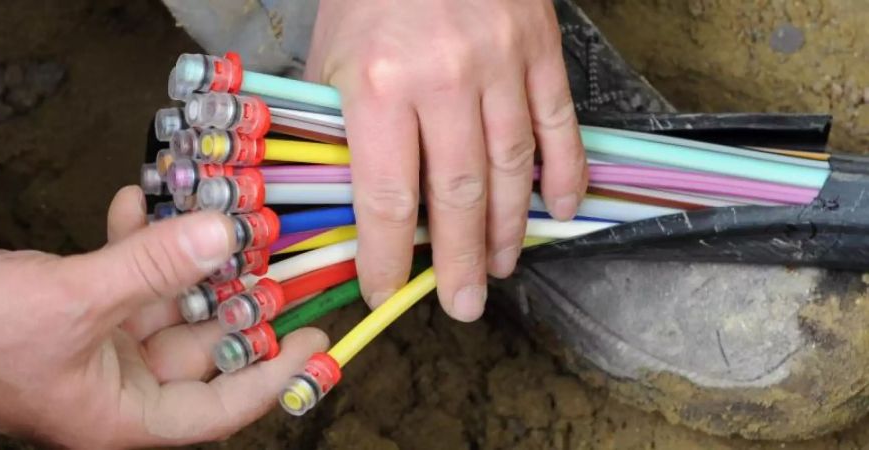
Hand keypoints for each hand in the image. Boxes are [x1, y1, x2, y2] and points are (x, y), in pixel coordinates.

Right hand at [0, 186, 327, 447]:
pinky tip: (134, 200)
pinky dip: (131, 242)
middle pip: (201, 347)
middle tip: (275, 257)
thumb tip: (227, 233)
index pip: (220, 408)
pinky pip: (121, 279)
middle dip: (235, 299)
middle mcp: (119, 386)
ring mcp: (98, 348)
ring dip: (186, 260)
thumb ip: (151, 267)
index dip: (273, 375)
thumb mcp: (73, 300)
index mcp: (123, 416)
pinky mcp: (77, 312)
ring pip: (166, 304)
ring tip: (216, 216)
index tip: (314, 338)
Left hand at [306, 0, 586, 321]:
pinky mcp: (541, 49)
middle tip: (463, 305)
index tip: (387, 291)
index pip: (387, 197)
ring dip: (510, 229)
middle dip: (460, 260)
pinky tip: (563, 211)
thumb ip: (341, 127)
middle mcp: (443, 80)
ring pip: (512, 169)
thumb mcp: (330, 56)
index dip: (388, 256)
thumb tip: (357, 200)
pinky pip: (559, 125)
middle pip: (458, 195)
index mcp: (377, 84)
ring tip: (501, 268)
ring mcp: (501, 65)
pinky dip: (565, 174)